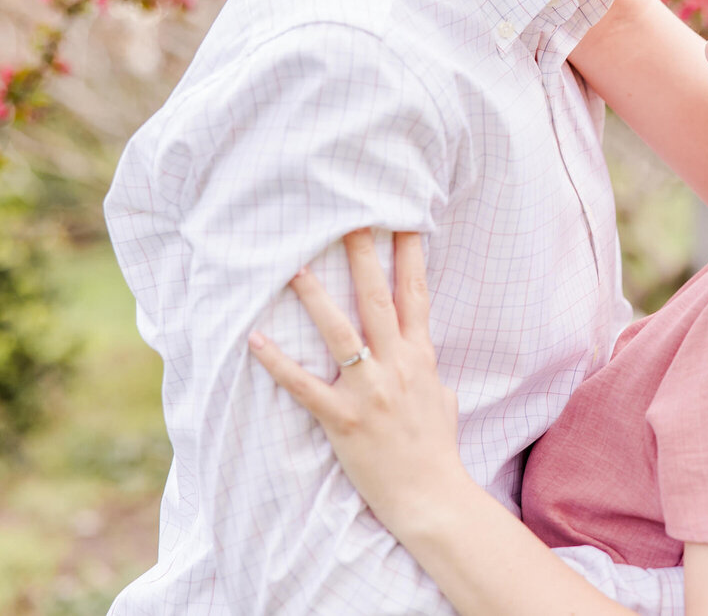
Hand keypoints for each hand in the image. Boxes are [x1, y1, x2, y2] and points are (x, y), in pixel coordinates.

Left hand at [249, 230, 470, 533]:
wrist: (431, 495)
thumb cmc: (437, 450)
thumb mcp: (443, 401)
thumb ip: (431, 374)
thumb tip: (427, 362)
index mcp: (421, 358)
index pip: (416, 296)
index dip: (410, 256)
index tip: (405, 221)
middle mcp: (397, 366)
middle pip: (379, 301)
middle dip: (364, 258)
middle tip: (349, 220)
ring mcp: (371, 391)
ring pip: (341, 334)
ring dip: (317, 299)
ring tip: (296, 268)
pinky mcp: (344, 419)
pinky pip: (305, 386)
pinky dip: (279, 363)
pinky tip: (256, 341)